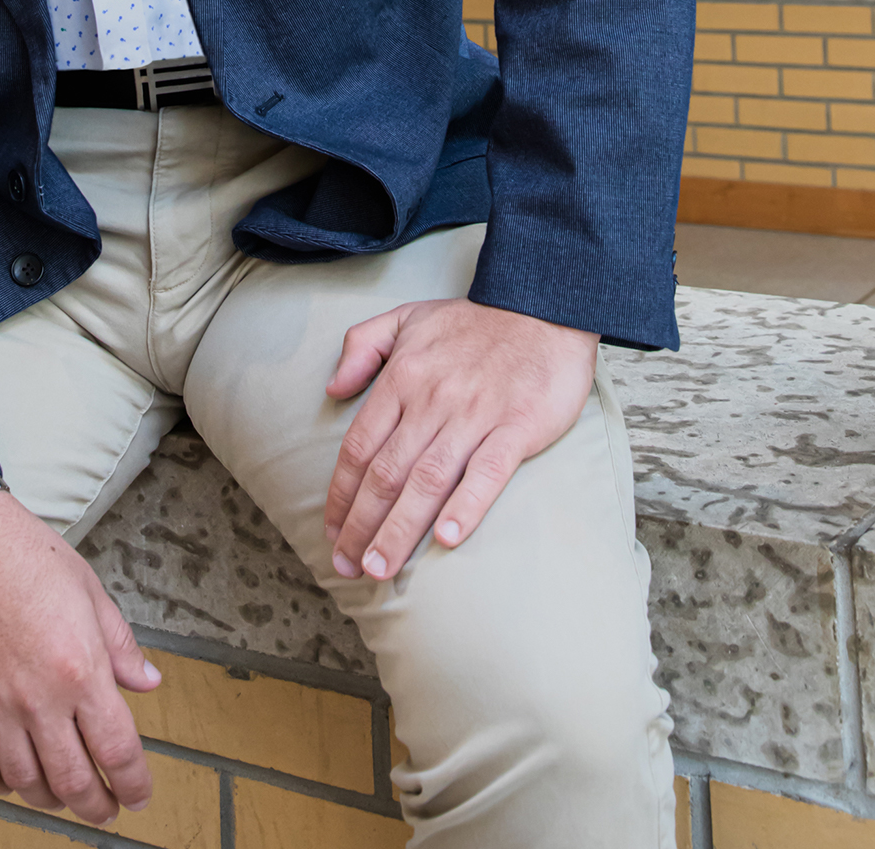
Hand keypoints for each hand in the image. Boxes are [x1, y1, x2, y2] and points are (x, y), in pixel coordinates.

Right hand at [0, 490, 160, 824]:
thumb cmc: (27, 557)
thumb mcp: (90, 591)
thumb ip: (120, 646)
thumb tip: (147, 683)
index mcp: (80, 668)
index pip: (116, 749)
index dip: (133, 783)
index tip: (138, 795)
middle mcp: (37, 697)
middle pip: (73, 779)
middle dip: (95, 804)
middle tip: (104, 809)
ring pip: (25, 782)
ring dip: (49, 796)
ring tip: (61, 791)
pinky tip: (11, 776)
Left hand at [323, 298, 597, 581]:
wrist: (543, 304)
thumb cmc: (473, 320)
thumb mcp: (407, 317)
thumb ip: (362, 346)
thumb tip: (332, 389)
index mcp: (402, 378)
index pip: (360, 447)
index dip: (342, 495)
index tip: (331, 531)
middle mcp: (431, 401)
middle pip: (386, 473)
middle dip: (361, 526)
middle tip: (348, 567)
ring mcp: (475, 415)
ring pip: (427, 481)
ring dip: (399, 529)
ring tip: (381, 569)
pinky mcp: (517, 427)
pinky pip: (487, 472)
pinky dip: (466, 506)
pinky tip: (447, 539)